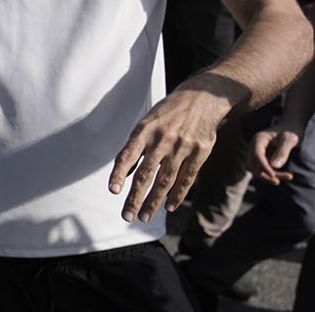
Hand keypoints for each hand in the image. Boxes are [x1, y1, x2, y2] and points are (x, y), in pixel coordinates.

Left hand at [108, 80, 232, 221]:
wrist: (201, 98)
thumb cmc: (167, 114)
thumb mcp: (146, 124)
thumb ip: (134, 149)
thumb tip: (122, 176)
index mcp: (144, 130)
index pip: (127, 155)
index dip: (119, 174)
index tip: (113, 191)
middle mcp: (162, 140)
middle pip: (146, 174)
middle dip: (135, 198)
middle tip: (127, 217)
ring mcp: (182, 147)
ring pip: (165, 181)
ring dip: (154, 202)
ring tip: (144, 217)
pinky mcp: (200, 153)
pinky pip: (187, 178)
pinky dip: (177, 194)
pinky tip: (169, 208)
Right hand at [251, 127, 302, 183]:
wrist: (291, 126)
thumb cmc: (291, 130)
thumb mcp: (290, 139)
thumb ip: (283, 151)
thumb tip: (274, 166)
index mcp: (258, 139)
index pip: (257, 156)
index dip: (264, 168)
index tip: (274, 177)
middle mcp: (254, 146)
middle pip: (252, 164)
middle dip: (264, 175)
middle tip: (278, 182)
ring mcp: (256, 152)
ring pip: (255, 168)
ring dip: (267, 176)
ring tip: (285, 177)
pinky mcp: (261, 157)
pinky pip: (261, 168)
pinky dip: (269, 174)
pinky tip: (283, 175)